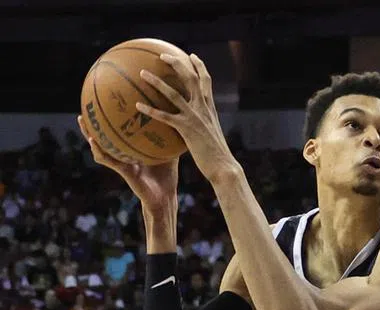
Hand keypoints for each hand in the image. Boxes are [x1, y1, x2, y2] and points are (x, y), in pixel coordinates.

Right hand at [77, 116, 177, 211]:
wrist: (165, 197)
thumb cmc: (167, 177)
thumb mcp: (169, 154)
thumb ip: (170, 140)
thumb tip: (176, 120)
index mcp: (131, 151)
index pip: (118, 133)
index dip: (111, 121)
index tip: (106, 104)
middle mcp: (123, 155)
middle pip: (104, 136)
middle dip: (94, 123)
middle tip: (85, 106)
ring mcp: (121, 163)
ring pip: (99, 146)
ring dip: (88, 134)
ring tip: (82, 120)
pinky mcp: (122, 171)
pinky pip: (107, 159)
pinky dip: (99, 150)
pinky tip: (93, 140)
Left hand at [136, 53, 237, 184]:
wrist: (224, 166)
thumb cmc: (217, 154)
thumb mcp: (211, 133)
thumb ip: (201, 123)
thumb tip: (190, 123)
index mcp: (210, 108)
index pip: (206, 81)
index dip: (199, 66)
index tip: (191, 56)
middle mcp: (203, 108)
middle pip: (191, 78)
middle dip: (178, 63)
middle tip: (163, 55)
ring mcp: (195, 117)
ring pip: (174, 93)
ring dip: (157, 82)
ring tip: (142, 73)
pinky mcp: (187, 129)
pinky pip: (165, 117)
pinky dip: (151, 110)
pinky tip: (138, 105)